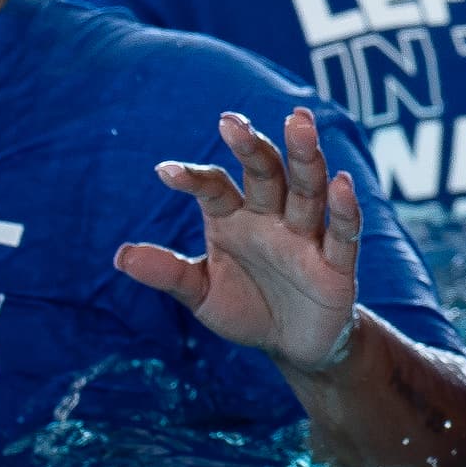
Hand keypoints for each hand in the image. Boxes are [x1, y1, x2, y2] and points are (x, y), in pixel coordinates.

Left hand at [124, 107, 367, 373]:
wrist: (296, 344)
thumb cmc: (248, 308)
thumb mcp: (201, 294)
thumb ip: (169, 273)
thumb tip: (120, 256)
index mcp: (236, 220)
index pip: (216, 189)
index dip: (193, 179)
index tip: (165, 172)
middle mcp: (273, 219)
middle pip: (267, 174)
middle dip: (252, 147)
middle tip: (231, 122)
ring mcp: (306, 237)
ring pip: (308, 189)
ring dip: (304, 156)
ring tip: (298, 122)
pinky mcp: (337, 263)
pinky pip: (343, 231)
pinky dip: (345, 208)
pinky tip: (342, 183)